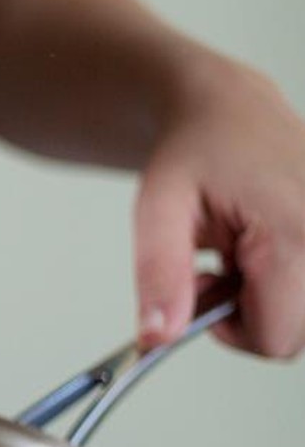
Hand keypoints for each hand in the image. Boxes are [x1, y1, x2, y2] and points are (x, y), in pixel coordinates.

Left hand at [134, 56, 304, 357]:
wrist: (226, 108)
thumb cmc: (194, 149)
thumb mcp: (158, 211)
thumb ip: (159, 276)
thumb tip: (158, 337)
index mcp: (297, 231)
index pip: (275, 338)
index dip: (229, 331)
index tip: (203, 290)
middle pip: (293, 334)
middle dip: (248, 316)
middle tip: (217, 269)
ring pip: (302, 316)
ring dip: (266, 302)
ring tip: (237, 255)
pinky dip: (281, 283)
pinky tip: (258, 248)